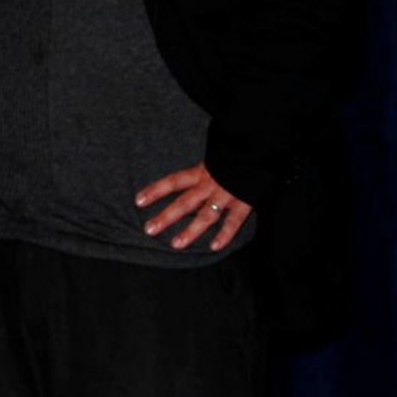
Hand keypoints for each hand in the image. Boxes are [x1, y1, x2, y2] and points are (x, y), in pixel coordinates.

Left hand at [135, 161, 253, 250]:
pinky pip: (233, 221)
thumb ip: (198, 170)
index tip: (138, 201)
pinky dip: (225, 234)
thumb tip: (182, 179)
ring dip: (190, 231)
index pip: (173, 181)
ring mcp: (226, 195)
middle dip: (166, 217)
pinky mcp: (244, 202)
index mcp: (200, 172)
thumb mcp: (211, 157)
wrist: (258, 150)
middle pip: (184, 202)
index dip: (155, 190)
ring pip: (206, 215)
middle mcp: (209, 184)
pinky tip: (214, 246)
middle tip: (149, 229)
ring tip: (176, 244)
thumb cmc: (232, 155)